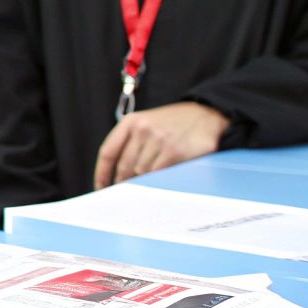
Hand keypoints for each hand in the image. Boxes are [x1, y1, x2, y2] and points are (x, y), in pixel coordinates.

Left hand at [94, 101, 228, 187]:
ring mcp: (159, 140)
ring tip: (148, 186)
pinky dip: (158, 182)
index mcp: (131, 122)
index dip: (102, 173)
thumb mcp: (147, 124)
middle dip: (124, 182)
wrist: (206, 114)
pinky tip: (160, 183)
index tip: (101, 188)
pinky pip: (159, 174)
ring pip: (142, 172)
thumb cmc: (173, 124)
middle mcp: (143, 129)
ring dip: (144, 182)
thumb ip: (131, 143)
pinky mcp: (175, 151)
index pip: (108, 152)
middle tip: (127, 193)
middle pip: (124, 167)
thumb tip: (116, 176)